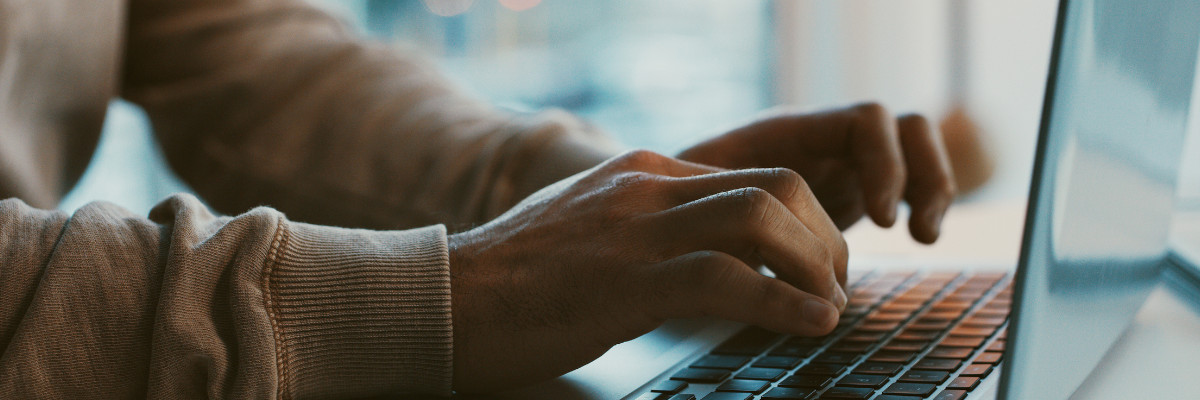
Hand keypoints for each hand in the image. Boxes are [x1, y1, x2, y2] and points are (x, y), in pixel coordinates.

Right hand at [448, 150, 847, 391]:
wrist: (444, 299)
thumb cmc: (516, 280)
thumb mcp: (592, 231)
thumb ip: (647, 228)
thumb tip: (706, 258)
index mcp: (643, 172)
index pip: (754, 175)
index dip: (805, 221)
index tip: (819, 267)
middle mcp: (647, 187)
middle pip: (776, 185)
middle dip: (824, 237)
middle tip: (834, 287)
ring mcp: (635, 230)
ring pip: (762, 219)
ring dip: (816, 266)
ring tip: (829, 308)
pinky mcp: (626, 281)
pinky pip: (728, 278)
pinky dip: (784, 302)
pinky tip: (810, 324)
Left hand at [678, 103, 955, 243]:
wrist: (667, 208)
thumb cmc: (674, 203)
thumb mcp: (698, 204)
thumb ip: (730, 213)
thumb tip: (750, 245)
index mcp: (789, 132)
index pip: (864, 121)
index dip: (884, 165)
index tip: (882, 220)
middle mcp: (821, 140)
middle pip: (902, 128)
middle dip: (921, 174)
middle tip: (908, 231)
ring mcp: (839, 163)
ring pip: (912, 151)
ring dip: (932, 187)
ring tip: (924, 236)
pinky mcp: (847, 192)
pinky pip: (905, 182)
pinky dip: (921, 203)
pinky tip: (916, 238)